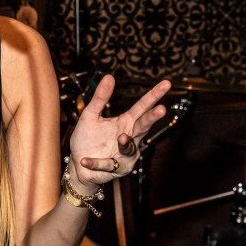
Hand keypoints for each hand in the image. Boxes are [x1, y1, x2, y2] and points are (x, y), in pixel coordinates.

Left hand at [67, 74, 170, 194]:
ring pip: (129, 148)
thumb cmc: (86, 139)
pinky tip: (85, 160)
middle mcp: (129, 137)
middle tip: (161, 109)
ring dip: (125, 143)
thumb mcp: (90, 116)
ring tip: (121, 137)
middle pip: (143, 126)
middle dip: (152, 118)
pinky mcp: (116, 169)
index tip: (167, 83)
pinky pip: (107, 164)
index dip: (154, 96)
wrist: (78, 165)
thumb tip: (109, 76)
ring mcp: (125, 155)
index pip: (142, 107)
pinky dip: (96, 162)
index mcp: (125, 122)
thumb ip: (100, 99)